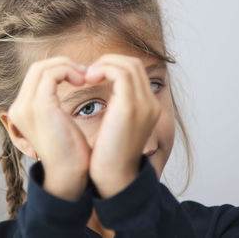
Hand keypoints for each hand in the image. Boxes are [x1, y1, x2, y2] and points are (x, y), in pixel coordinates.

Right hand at [7, 57, 90, 200]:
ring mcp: (26, 106)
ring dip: (68, 67)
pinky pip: (52, 74)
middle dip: (63, 64)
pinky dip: (69, 72)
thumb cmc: (69, 150)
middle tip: (84, 73)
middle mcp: (18, 107)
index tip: (79, 76)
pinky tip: (83, 82)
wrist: (69, 174)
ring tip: (84, 77)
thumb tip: (65, 82)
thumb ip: (53, 103)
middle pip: (37, 68)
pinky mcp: (40, 106)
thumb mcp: (56, 121)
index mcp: (21, 109)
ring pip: (43, 67)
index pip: (35, 75)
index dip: (58, 69)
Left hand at [85, 54, 161, 197]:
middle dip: (109, 61)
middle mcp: (151, 103)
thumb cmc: (110, 155)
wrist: (114, 177)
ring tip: (87, 76)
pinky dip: (103, 70)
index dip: (114, 66)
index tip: (94, 75)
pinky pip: (119, 74)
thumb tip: (108, 97)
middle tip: (88, 72)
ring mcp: (143, 104)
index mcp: (149, 106)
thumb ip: (119, 108)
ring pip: (127, 65)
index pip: (136, 71)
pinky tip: (88, 79)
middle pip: (134, 64)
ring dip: (104, 64)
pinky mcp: (129, 107)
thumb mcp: (119, 126)